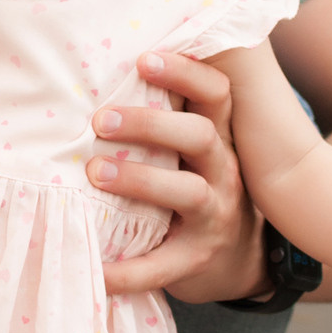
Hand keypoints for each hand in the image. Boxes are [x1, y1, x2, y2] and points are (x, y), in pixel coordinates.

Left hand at [91, 50, 265, 300]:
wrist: (237, 261)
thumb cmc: (194, 187)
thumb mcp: (192, 151)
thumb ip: (165, 118)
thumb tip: (101, 71)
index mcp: (217, 137)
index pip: (216, 93)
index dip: (185, 72)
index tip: (143, 59)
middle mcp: (223, 171)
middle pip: (200, 135)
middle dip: (151, 124)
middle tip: (100, 121)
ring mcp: (215, 216)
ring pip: (188, 192)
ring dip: (140, 180)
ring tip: (94, 174)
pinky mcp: (197, 258)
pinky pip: (162, 265)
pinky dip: (128, 271)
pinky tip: (96, 273)